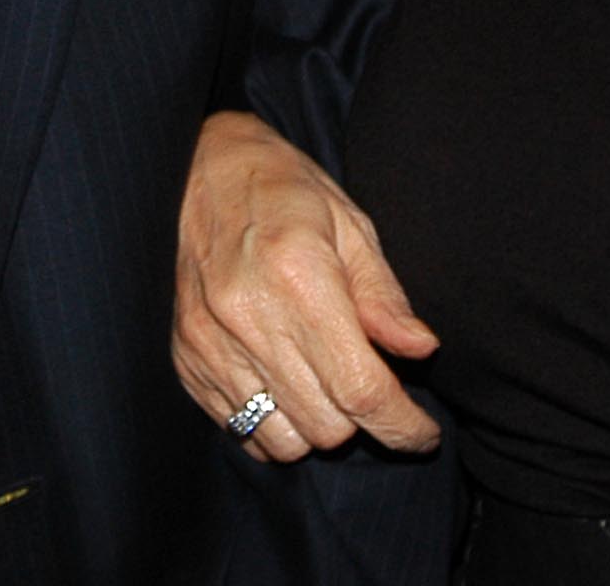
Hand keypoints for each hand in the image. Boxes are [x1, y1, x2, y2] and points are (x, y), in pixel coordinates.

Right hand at [172, 109, 438, 462]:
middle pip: (327, 425)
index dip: (403, 425)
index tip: (423, 433)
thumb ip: (383, 297)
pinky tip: (284, 384)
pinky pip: (239, 431)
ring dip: (316, 426)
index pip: (361, 388)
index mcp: (300, 277)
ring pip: (284, 441)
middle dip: (361, 419)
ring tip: (323, 383)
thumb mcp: (350, 225)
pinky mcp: (186, 359)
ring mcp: (210, 344)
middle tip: (368, 382)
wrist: (201, 166)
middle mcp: (249, 317)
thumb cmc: (285, 191)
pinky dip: (272, 424)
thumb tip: (421, 350)